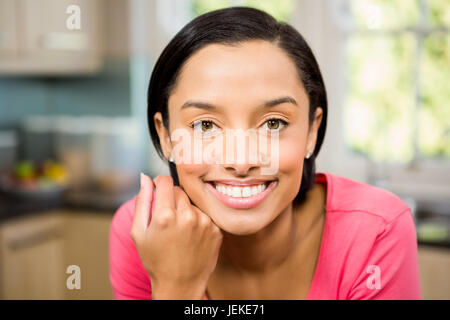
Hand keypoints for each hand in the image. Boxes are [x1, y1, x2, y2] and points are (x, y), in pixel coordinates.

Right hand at [130, 174, 222, 298]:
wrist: (180, 284)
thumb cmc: (156, 260)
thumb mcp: (139, 232)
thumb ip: (142, 201)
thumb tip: (144, 177)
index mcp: (165, 216)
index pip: (165, 181)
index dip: (159, 183)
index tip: (158, 189)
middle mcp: (187, 216)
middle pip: (179, 191)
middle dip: (171, 198)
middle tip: (167, 217)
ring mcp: (204, 223)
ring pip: (192, 203)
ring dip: (185, 210)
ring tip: (180, 231)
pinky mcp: (216, 229)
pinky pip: (205, 215)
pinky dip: (198, 221)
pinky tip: (191, 236)